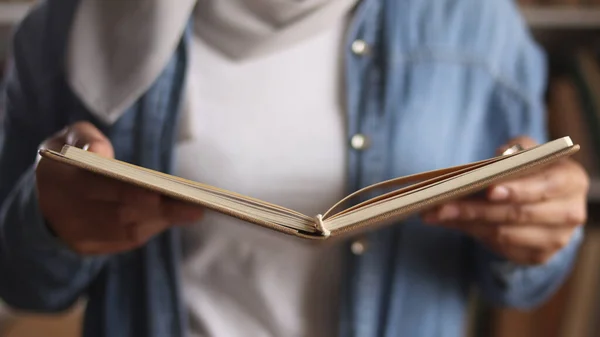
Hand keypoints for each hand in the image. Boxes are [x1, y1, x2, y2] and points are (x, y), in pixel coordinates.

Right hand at [36, 121, 203, 254]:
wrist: (42, 199)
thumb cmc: (68, 160)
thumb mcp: (66, 139)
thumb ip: (84, 137)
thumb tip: (101, 152)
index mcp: (58, 180)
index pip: (94, 188)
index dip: (126, 192)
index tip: (157, 192)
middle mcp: (64, 213)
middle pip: (118, 215)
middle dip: (159, 210)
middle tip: (195, 206)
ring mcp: (76, 235)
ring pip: (125, 232)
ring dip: (161, 221)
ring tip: (193, 210)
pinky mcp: (88, 248)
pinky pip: (125, 242)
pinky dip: (151, 228)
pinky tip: (173, 217)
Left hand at [422, 136, 588, 264]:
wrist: (544, 199)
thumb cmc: (531, 169)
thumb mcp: (527, 151)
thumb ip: (516, 149)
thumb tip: (499, 157)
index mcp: (571, 181)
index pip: (543, 188)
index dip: (516, 190)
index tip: (487, 190)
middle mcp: (570, 213)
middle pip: (517, 214)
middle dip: (475, 209)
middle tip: (440, 204)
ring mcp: (556, 239)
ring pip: (503, 234)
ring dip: (465, 223)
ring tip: (434, 213)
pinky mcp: (537, 256)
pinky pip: (500, 247)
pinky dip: (471, 233)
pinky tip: (448, 222)